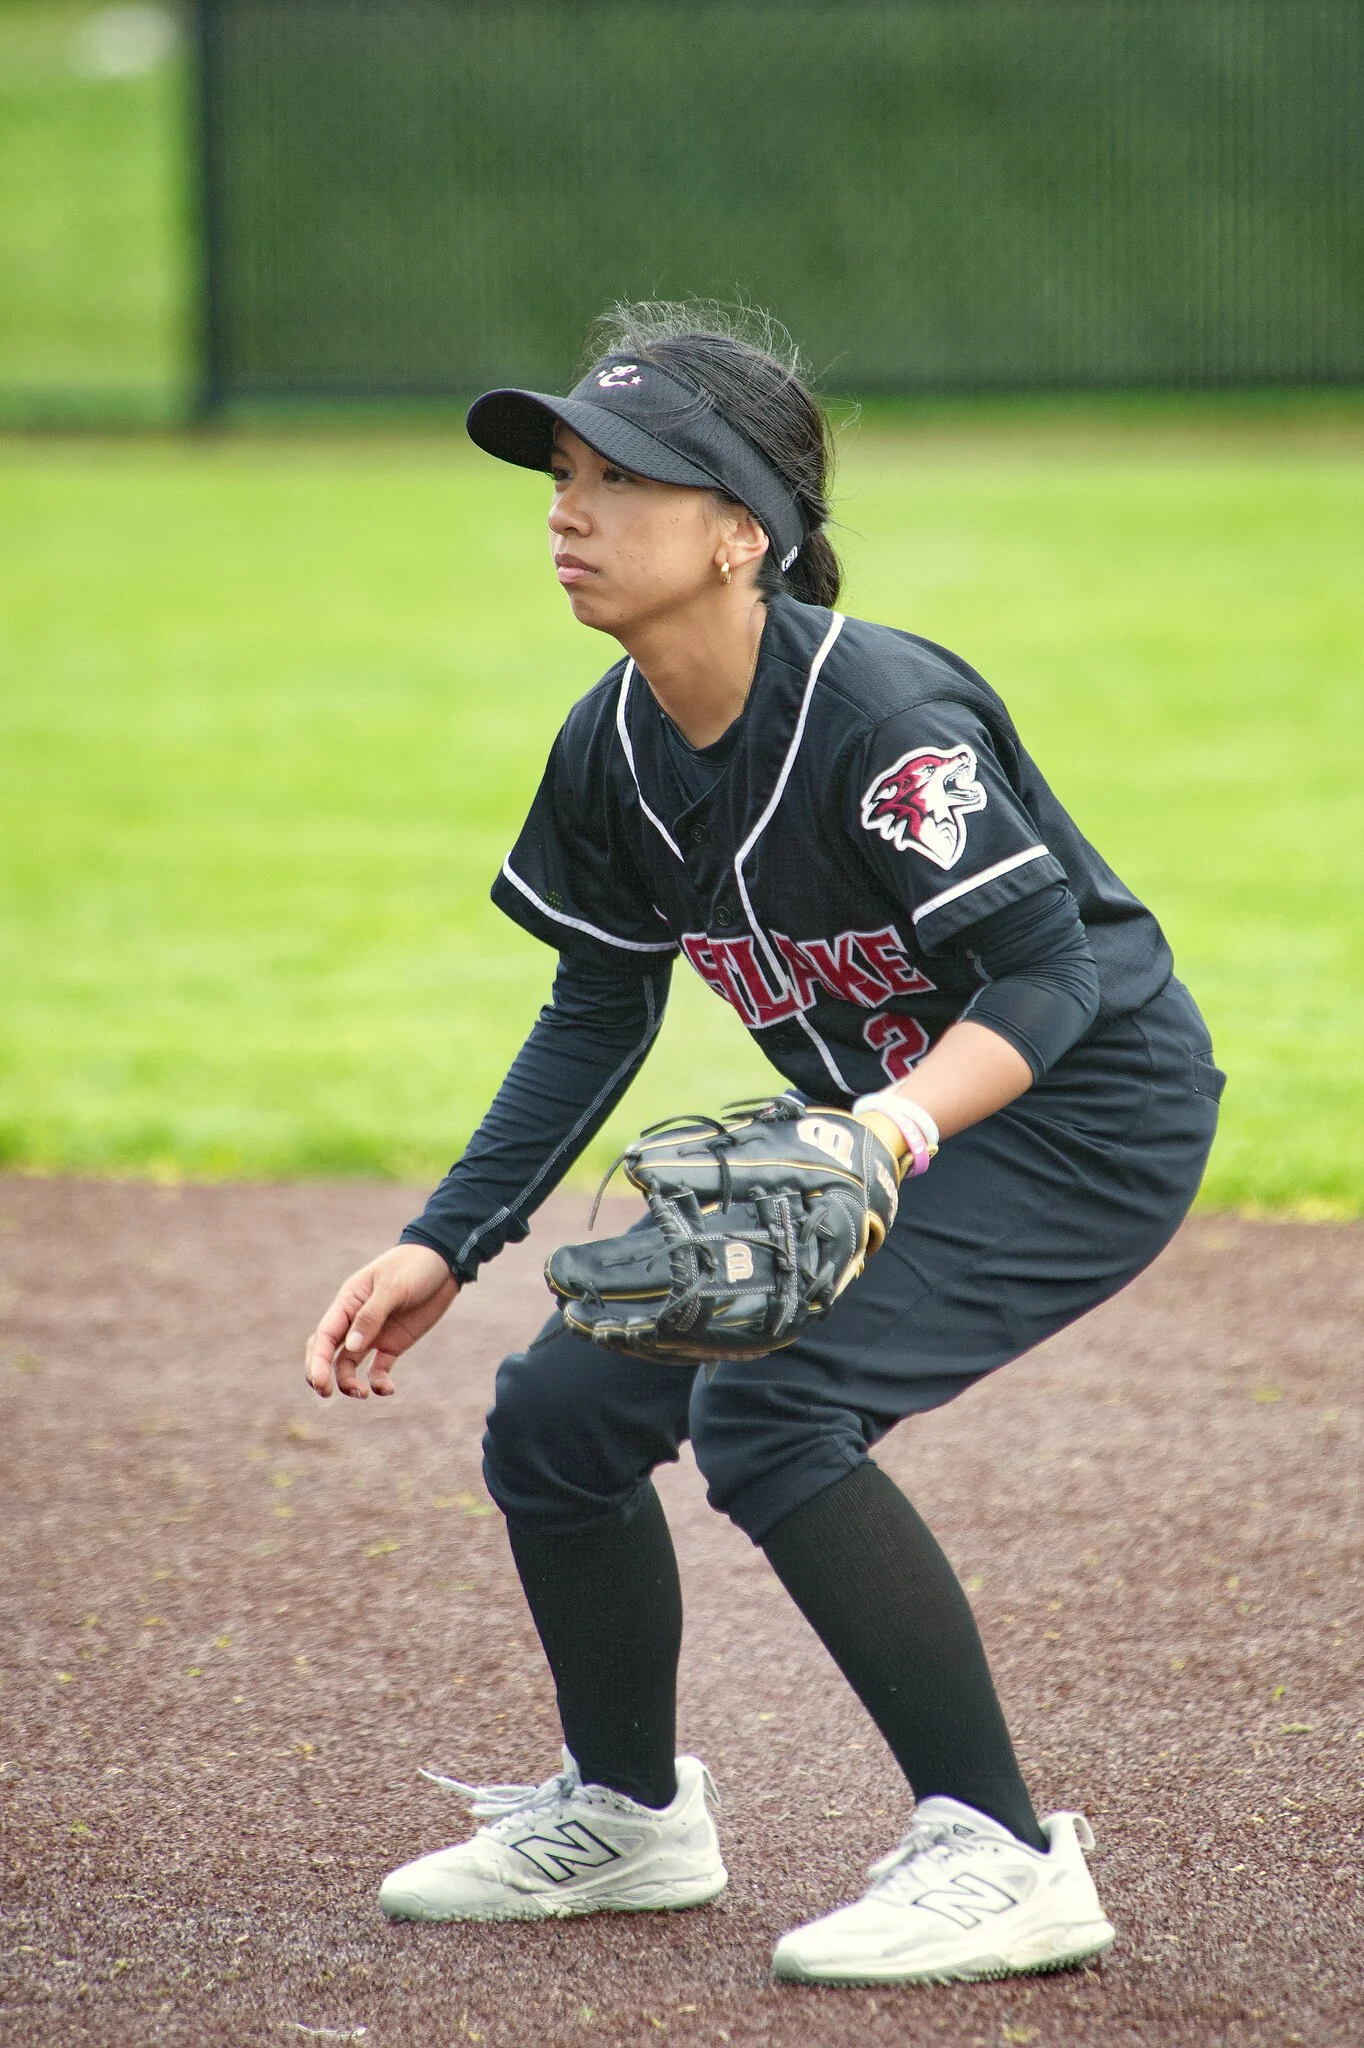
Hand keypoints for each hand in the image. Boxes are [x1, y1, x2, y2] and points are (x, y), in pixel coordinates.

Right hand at [304, 1243, 457, 1399]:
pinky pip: (379, 1368)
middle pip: (328, 1352)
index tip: (319, 1383)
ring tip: (364, 1394)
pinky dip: (378, 1381)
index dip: (316, 1361)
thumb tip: (351, 1346)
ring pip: (349, 1365)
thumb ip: (371, 1316)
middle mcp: (355, 1321)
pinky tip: (387, 1389)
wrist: (444, 1262)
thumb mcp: (393, 1287)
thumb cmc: (414, 1266)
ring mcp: (373, 1334)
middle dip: (321, 1374)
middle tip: (326, 1393)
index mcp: (348, 1302)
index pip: (324, 1336)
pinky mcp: (393, 1343)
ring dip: (349, 1382)